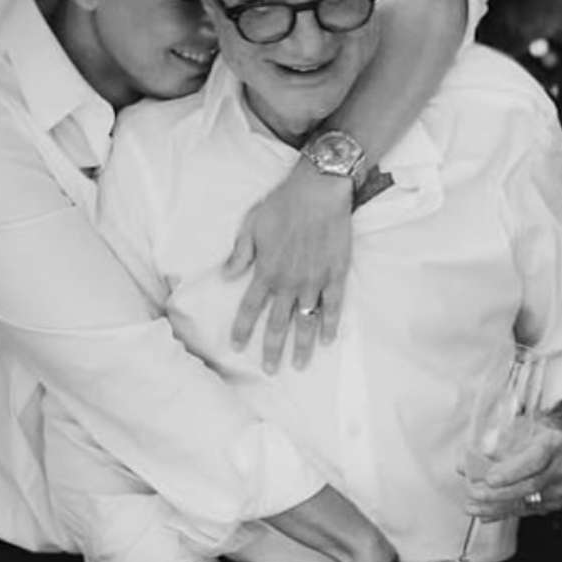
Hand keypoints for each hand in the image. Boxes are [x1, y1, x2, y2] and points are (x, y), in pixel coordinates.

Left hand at [225, 158, 352, 372]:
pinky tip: (327, 341)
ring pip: (306, 321)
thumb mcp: (251, 225)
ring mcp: (314, 280)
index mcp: (266, 270)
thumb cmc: (282, 204)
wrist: (319, 191)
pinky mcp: (335, 274)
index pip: (250, 307)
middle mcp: (289, 281)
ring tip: (299, 366)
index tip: (236, 347)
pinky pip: (333, 305)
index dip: (242, 328)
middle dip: (272, 349)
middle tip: (269, 370)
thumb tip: (225, 275)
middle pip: (278, 323)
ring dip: (302, 346)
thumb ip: (239, 254)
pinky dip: (330, 324)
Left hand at [465, 421, 561, 519]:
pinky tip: (484, 513)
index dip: (511, 472)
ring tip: (472, 507)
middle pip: (530, 485)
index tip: (489, 479)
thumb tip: (466, 464)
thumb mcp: (516, 427)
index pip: (534, 460)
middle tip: (474, 493)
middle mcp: (561, 467)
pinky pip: (526, 510)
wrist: (561, 444)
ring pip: (527, 503)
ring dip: (496, 507)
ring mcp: (560, 487)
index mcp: (553, 443)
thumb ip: (494, 444)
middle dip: (498, 493)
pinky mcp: (554, 502)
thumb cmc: (534, 432)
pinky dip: (503, 512)